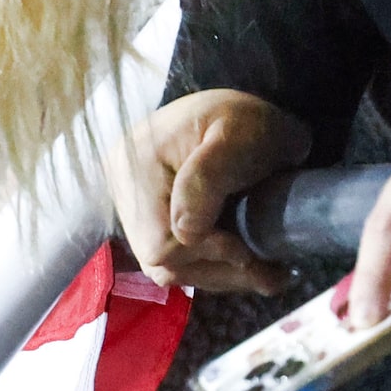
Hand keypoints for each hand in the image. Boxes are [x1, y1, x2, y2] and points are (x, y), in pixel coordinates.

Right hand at [104, 89, 309, 293]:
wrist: (236, 116)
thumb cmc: (245, 120)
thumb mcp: (241, 133)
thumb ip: (210, 178)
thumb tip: (186, 234)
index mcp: (136, 164)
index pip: (160, 239)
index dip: (209, 252)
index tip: (254, 249)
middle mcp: (121, 191)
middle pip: (158, 261)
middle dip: (217, 271)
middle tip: (269, 274)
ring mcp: (128, 209)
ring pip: (163, 268)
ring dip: (214, 274)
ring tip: (261, 272)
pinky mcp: (143, 222)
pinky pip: (169, 261)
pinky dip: (207, 267)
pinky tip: (240, 262)